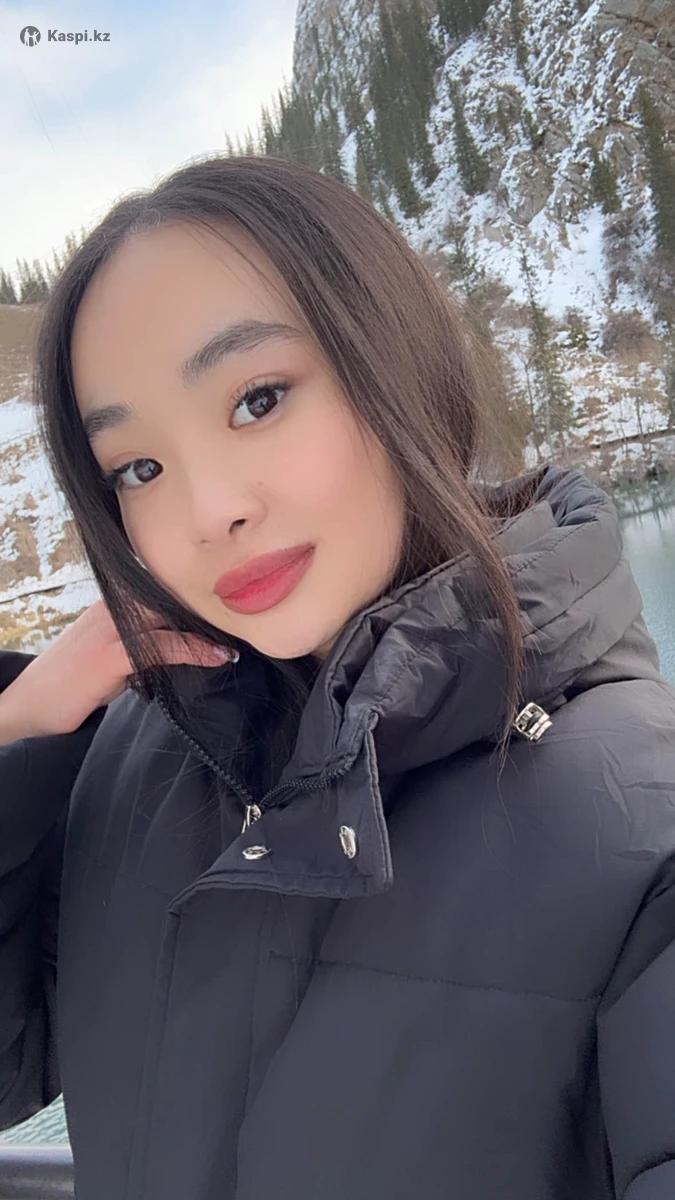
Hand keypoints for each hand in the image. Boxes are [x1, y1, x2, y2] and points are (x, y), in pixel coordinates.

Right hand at [0, 597, 235, 737]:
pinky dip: (195, 649)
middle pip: (173, 595)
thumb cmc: (71, 685)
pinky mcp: (110, 653)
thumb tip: (185, 646)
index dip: (200, 597)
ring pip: (172, 616)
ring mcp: (111, 627)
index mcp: (115, 603)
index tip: (234, 607)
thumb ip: (147, 646)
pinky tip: (219, 656)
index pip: (165, 589)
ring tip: (243, 635)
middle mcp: (114, 607)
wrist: (27, 707)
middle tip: (250, 616)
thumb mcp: (115, 659)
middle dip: (211, 606)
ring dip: (210, 626)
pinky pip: (163, 645)